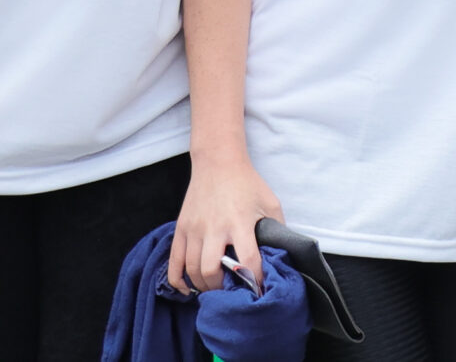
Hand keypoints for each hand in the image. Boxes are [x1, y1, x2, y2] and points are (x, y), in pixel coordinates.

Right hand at [169, 152, 282, 292]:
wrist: (218, 163)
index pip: (247, 261)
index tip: (259, 291)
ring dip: (204, 286)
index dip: (255, 280)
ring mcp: (194, 229)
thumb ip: (277, 228)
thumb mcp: (270, 202)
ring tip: (215, 290)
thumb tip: (281, 254)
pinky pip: (173, 262)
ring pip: (192, 270)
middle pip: (212, 271)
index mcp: (240, 223)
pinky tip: (188, 289)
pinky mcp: (181, 229)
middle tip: (231, 293)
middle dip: (222, 289)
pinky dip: (178, 281)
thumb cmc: (247, 184)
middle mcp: (214, 228)